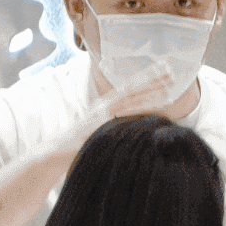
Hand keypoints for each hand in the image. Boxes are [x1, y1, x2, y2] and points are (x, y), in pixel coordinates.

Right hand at [45, 68, 178, 164]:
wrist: (53, 155)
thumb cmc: (77, 144)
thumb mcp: (98, 130)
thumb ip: (113, 123)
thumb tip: (131, 124)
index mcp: (105, 105)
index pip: (130, 88)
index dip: (147, 78)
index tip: (164, 70)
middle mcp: (103, 106)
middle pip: (132, 90)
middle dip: (152, 80)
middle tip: (172, 71)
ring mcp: (100, 115)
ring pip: (129, 101)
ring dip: (149, 93)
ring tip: (168, 88)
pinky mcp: (98, 126)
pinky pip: (120, 118)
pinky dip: (136, 112)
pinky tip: (150, 110)